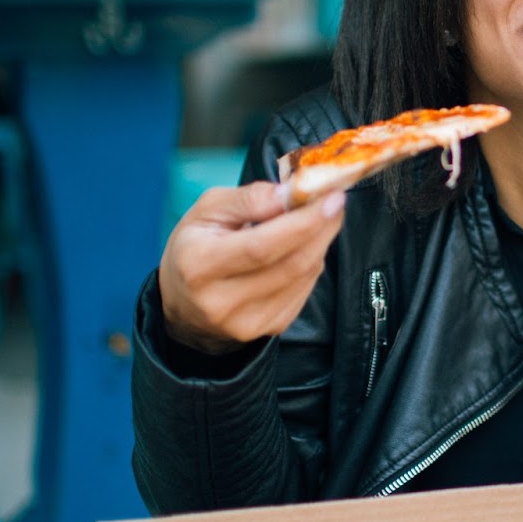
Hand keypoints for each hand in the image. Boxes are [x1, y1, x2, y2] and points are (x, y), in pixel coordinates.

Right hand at [159, 182, 345, 354]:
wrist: (186, 306)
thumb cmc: (195, 248)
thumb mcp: (205, 212)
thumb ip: (248, 199)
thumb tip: (290, 193)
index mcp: (200, 266)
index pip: (261, 247)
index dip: (302, 223)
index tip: (331, 198)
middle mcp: (222, 301)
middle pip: (290, 264)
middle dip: (321, 228)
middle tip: (336, 201)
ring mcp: (249, 321)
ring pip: (303, 275)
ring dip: (320, 242)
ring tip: (322, 218)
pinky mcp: (270, 328)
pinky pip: (305, 289)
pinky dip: (312, 262)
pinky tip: (305, 246)